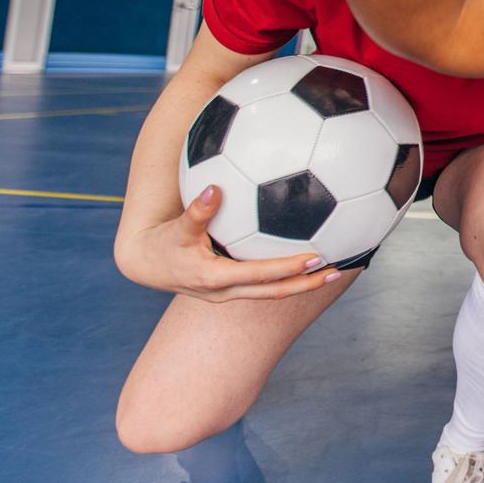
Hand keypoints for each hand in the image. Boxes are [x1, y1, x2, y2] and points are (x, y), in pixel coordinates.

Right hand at [114, 185, 339, 301]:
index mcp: (215, 278)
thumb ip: (197, 210)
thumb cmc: (163, 242)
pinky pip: (264, 286)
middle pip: (274, 292)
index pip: (260, 275)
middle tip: (337, 271)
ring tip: (333, 271)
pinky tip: (306, 263)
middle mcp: (226, 292)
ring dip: (302, 284)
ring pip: (272, 292)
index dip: (287, 268)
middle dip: (307, 284)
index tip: (315, 257)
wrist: (146, 264)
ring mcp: (229, 294)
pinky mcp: (231, 289)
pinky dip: (286, 278)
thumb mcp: (178, 227)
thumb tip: (214, 188)